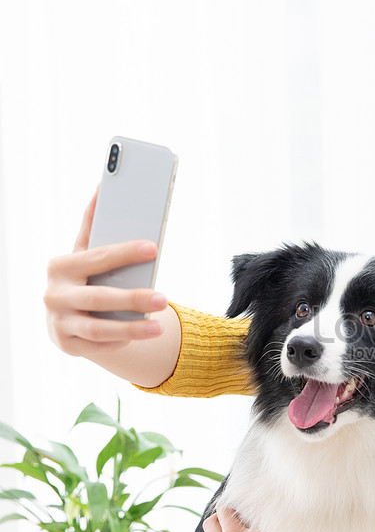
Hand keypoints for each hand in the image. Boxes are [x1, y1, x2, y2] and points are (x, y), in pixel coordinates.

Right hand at [44, 189, 167, 357]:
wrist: (64, 315)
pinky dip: (122, 341)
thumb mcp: (85, 251)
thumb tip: (102, 185)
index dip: (125, 252)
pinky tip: (143, 335)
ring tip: (159, 326)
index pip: (97, 258)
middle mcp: (54, 295)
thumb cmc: (83, 276)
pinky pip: (99, 346)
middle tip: (164, 298)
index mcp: (60, 266)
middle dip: (132, 298)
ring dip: (132, 328)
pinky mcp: (66, 346)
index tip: (154, 248)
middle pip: (98, 297)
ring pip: (98, 329)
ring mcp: (58, 323)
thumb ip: (94, 223)